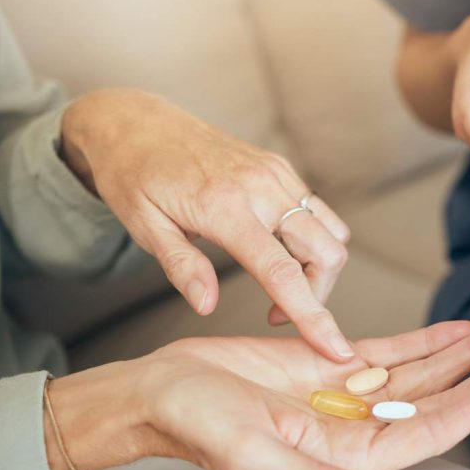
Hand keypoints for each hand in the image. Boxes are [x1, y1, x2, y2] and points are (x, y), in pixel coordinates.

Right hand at [46, 320, 469, 469]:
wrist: (162, 392)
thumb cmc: (197, 428)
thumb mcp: (254, 457)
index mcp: (352, 456)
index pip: (436, 427)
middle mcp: (361, 427)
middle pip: (445, 396)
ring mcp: (351, 396)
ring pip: (427, 371)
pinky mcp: (334, 367)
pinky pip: (394, 351)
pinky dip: (430, 338)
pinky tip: (464, 329)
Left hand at [60, 89, 354, 360]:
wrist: (136, 120)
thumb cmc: (133, 175)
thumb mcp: (143, 227)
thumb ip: (181, 267)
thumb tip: (207, 307)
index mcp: (225, 207)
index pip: (282, 272)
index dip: (313, 315)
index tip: (336, 348)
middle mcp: (261, 187)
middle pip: (326, 252)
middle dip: (318, 293)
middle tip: (278, 309)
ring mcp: (276, 173)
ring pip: (332, 232)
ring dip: (319, 266)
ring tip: (279, 279)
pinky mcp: (280, 167)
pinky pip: (318, 211)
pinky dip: (313, 239)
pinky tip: (277, 248)